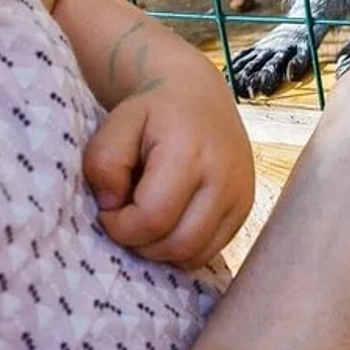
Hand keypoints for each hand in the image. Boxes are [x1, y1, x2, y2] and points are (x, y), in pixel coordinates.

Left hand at [86, 48, 254, 269]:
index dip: (120, 226)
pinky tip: (169, 222)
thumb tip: (112, 205)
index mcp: (190, 152)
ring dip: (162, 250)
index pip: (153, 218)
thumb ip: (103, 162)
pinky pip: (211, 250)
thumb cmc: (153, 111)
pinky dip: (184, 248)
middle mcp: (224, 177)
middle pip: (178, 244)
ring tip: (147, 221)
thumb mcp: (118, 123)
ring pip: (196, 255)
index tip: (108, 209)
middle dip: (140, 244)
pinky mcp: (245, 208)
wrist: (198, 94)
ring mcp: (241, 196)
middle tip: (126, 219)